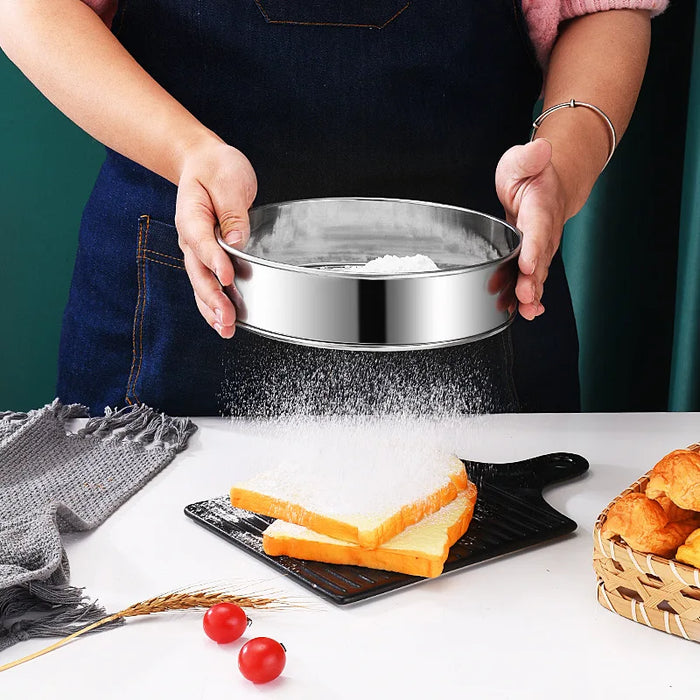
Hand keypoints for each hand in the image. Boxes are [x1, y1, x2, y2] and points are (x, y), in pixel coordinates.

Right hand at [175, 139, 256, 337]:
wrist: (202, 164)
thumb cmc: (215, 169)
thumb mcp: (227, 179)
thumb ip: (232, 211)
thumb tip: (237, 240)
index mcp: (191, 217)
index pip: (202, 242)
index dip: (215, 260)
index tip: (228, 276)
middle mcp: (190, 240)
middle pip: (198, 273)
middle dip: (213, 298)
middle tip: (228, 318)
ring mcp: (196, 252)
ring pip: (201, 285)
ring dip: (212, 310)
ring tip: (226, 329)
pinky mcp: (206, 259)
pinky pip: (207, 286)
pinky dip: (214, 306)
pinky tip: (224, 324)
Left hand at [495, 138, 567, 320]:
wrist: (549, 185)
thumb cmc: (530, 174)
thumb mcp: (522, 159)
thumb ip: (528, 157)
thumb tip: (540, 148)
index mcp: (541, 207)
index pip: (538, 229)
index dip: (534, 248)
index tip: (528, 263)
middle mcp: (545, 232)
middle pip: (540, 258)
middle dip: (533, 279)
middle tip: (526, 295)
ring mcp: (541, 248)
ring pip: (538, 273)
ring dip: (532, 293)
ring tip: (527, 310)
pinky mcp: (533, 258)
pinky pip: (533, 279)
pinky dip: (530, 297)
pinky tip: (526, 313)